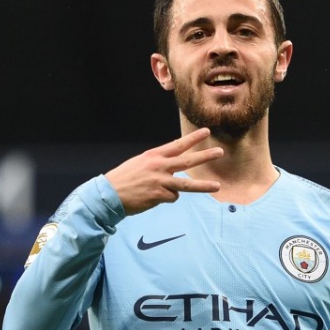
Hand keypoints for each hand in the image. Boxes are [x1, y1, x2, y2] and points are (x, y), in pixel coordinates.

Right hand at [104, 128, 222, 214]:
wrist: (109, 194)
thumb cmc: (125, 178)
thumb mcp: (140, 163)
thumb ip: (158, 163)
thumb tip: (173, 166)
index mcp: (154, 156)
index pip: (178, 144)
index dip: (193, 138)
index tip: (206, 131)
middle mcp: (159, 166)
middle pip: (187, 160)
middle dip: (205, 155)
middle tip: (220, 152)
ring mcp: (160, 181)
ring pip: (187, 184)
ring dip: (204, 185)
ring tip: (218, 186)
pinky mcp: (159, 195)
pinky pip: (172, 197)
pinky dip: (167, 197)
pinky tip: (154, 197)